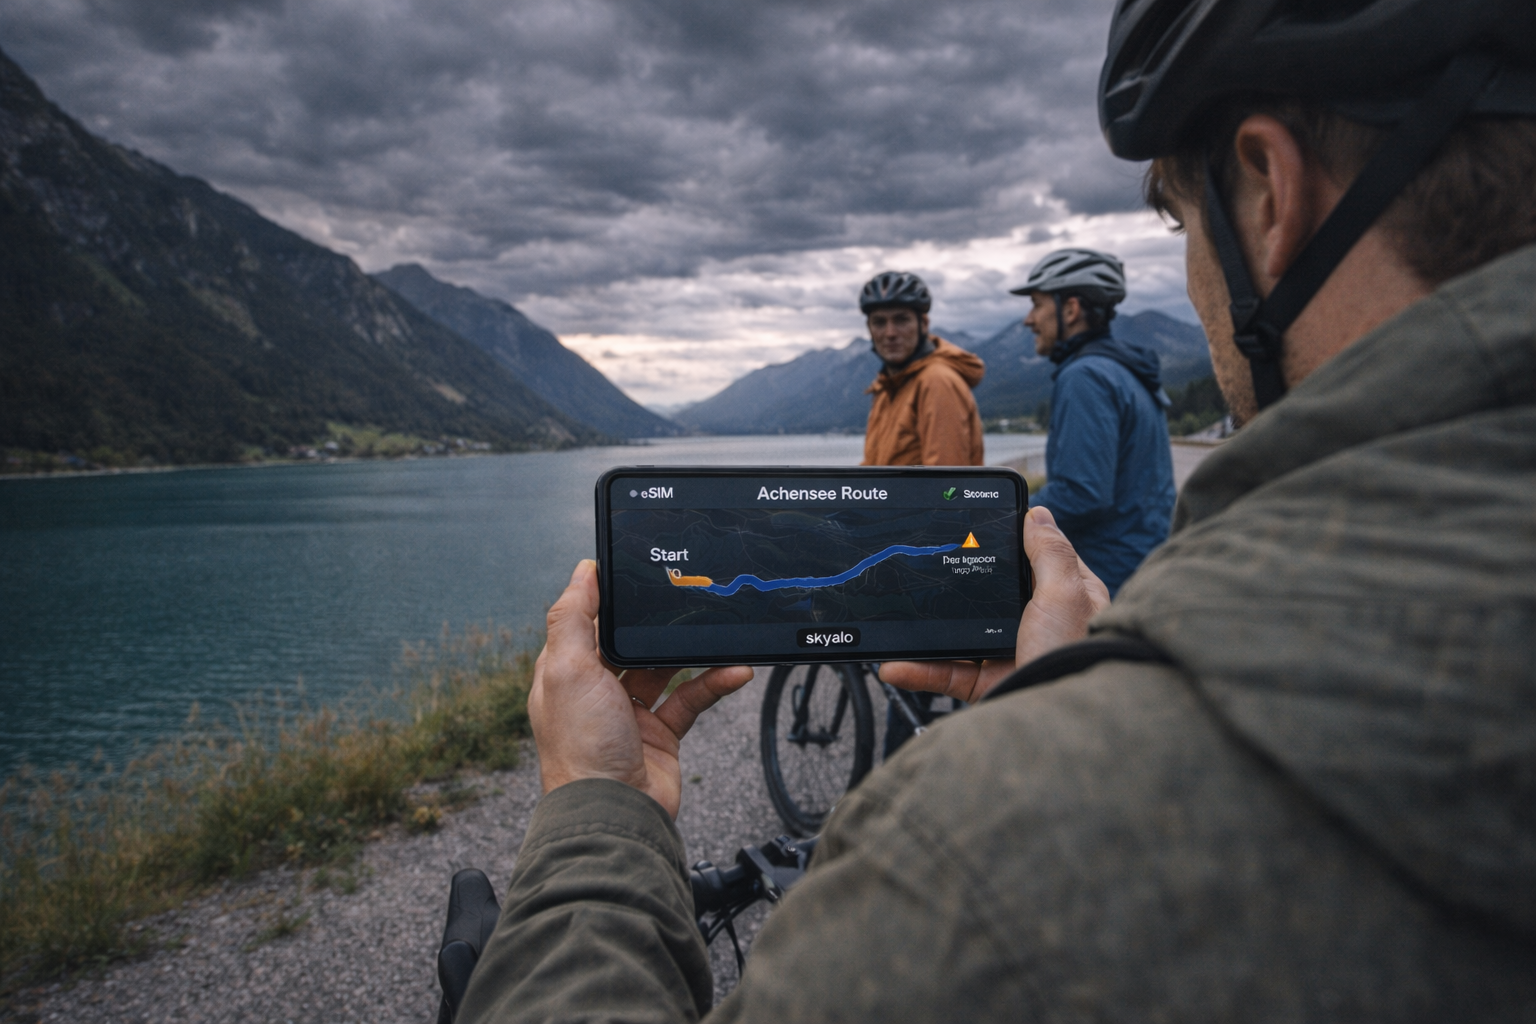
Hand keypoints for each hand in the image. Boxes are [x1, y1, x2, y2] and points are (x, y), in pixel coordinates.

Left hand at [529, 560, 753, 818]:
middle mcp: (595, 690)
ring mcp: (629, 713)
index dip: (609, 598)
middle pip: (629, 643)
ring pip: (665, 668)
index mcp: (566, 672)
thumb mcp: (567, 669)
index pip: (586, 622)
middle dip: (655, 624)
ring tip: (717, 630)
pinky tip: (735, 671)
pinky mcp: (661, 734)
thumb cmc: (581, 746)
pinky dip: (714, 683)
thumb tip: (582, 571)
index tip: (638, 571)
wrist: (615, 813)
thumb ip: (571, 617)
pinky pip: (692, 698)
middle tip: (685, 596)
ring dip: (692, 651)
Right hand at [880, 505, 1108, 702]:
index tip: (976, 530)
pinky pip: (947, 673)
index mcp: (1066, 598)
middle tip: (924, 571)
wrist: (1058, 724)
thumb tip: (1038, 515)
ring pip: (962, 635)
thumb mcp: (1065, 593)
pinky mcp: (988, 684)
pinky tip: (896, 665)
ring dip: (927, 633)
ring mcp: (1011, 655)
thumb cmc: (1073, 655)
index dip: (1011, 545)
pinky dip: (919, 670)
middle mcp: (1039, 625)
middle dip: (957, 589)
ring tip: (898, 620)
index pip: (1037, 561)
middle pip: (991, 596)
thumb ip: (1049, 552)